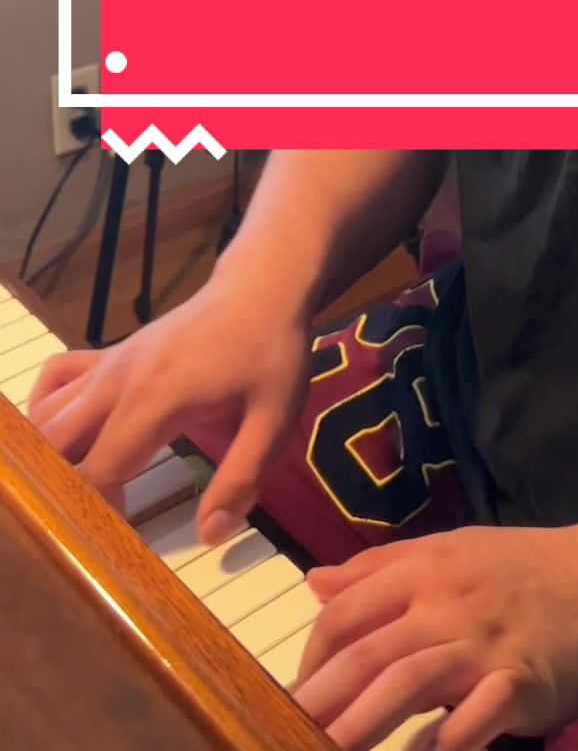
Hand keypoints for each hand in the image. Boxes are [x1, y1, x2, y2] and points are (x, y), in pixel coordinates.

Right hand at [27, 260, 311, 543]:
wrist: (262, 287)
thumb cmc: (270, 352)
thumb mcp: (275, 418)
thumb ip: (242, 477)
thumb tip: (210, 534)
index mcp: (156, 399)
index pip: (97, 470)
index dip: (96, 514)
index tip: (113, 543)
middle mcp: (118, 380)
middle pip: (55, 444)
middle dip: (66, 490)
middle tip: (101, 519)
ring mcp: (110, 363)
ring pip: (48, 414)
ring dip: (55, 457)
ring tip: (91, 488)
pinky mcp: (112, 353)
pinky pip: (57, 378)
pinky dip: (48, 409)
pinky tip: (74, 435)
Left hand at [294, 520, 577, 749]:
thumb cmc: (519, 568)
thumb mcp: (449, 550)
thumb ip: (381, 568)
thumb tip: (316, 583)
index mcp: (424, 569)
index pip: (348, 611)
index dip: (313, 656)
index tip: (294, 695)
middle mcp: (446, 602)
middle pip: (368, 653)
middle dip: (321, 699)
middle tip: (286, 737)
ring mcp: (484, 643)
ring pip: (408, 682)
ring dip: (363, 724)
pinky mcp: (521, 680)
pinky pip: (475, 715)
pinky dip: (446, 737)